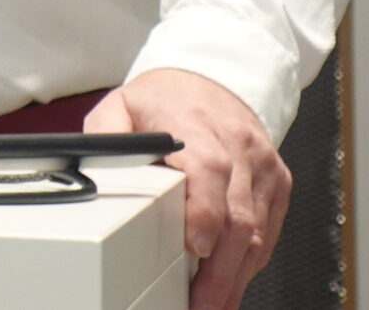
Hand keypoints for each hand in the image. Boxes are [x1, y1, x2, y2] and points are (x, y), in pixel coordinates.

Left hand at [87, 68, 288, 309]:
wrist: (210, 80)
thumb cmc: (164, 101)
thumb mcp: (121, 106)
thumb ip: (104, 138)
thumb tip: (91, 172)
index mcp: (195, 124)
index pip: (209, 168)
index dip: (205, 212)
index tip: (195, 246)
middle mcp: (237, 145)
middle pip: (237, 214)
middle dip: (219, 269)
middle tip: (199, 302)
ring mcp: (262, 166)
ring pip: (256, 231)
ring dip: (234, 276)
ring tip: (212, 303)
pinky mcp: (277, 182)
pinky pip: (268, 231)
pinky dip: (249, 263)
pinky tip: (229, 283)